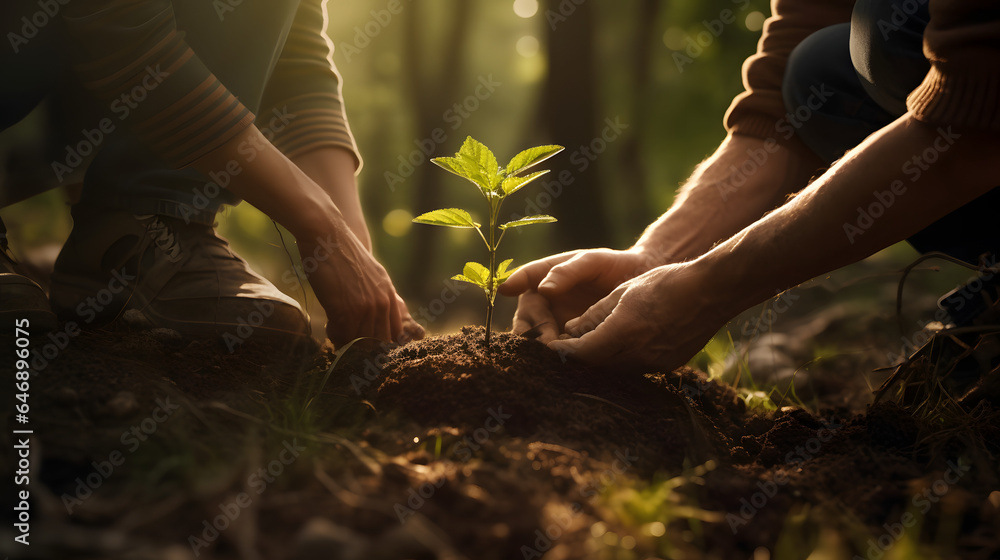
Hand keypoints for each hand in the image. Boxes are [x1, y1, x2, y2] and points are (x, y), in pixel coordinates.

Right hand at [298, 225, 411, 346]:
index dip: (381, 342)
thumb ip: (377, 295)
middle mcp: (382, 304)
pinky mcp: (346, 310)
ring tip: (336, 330)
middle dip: (363, 347)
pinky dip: (334, 335)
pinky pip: (342, 336)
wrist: (328, 236)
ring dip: (346, 341)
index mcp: (389, 295)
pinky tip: (329, 325)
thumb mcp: (372, 274)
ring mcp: (365, 308)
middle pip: (378, 342)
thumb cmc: (344, 254)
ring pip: (360, 342)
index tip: (367, 344)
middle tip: (348, 340)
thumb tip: (373, 315)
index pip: (394, 333)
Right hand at [500, 248, 660, 340]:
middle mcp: (546, 299)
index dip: (515, 283)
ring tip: (554, 355)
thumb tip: (544, 290)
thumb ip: (567, 272)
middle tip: (547, 342)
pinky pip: (555, 349)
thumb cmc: (614, 266)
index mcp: (547, 275)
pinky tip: (564, 363)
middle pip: (526, 316)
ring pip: (536, 337)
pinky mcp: (568, 339)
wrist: (641, 283)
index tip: (506, 289)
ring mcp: (555, 321)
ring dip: (540, 347)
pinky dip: (555, 356)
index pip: (526, 279)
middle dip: (532, 330)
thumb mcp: (592, 261)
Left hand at [548, 262, 727, 372]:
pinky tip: (619, 345)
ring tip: (589, 344)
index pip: (582, 353)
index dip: (562, 352)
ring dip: (601, 359)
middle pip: (597, 366)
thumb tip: (572, 329)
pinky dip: (622, 359)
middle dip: (579, 358)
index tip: (548, 348)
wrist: (712, 291)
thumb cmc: (666, 283)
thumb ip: (595, 314)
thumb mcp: (623, 292)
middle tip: (564, 347)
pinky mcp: (668, 365)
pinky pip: (636, 367)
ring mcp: (655, 363)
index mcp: (624, 332)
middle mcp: (639, 354)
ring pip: (616, 369)